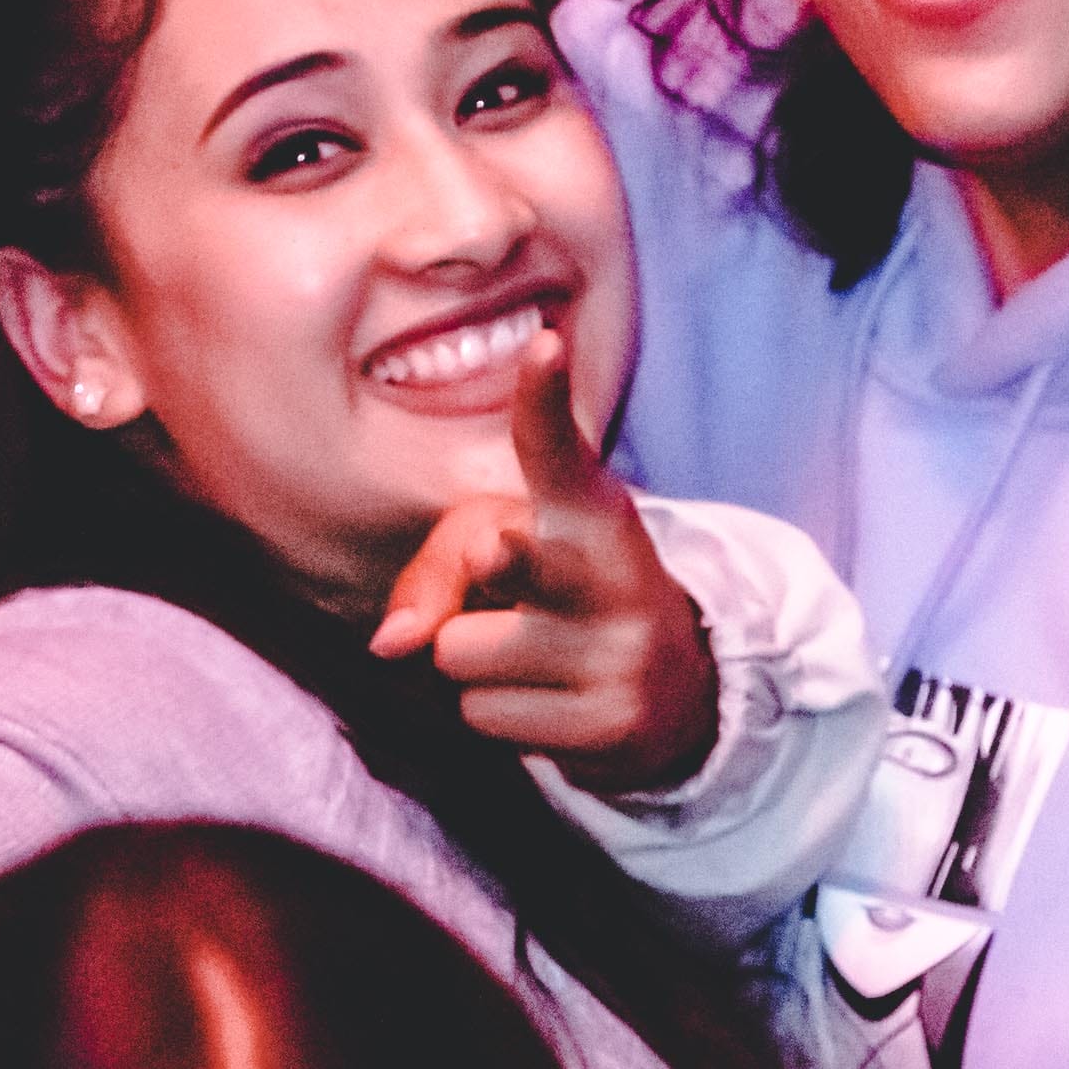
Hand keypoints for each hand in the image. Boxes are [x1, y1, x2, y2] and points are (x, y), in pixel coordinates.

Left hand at [368, 324, 716, 789]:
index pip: (557, 449)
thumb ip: (435, 573)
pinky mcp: (610, 725)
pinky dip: (500, 715)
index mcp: (588, 511)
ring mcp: (618, 651)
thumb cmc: (562, 601)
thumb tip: (391, 646)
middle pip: (512, 562)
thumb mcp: (506, 556)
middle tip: (493, 555)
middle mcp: (611, 572)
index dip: (545, 399)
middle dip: (495, 564)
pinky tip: (552, 702)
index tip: (543, 344)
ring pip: (460, 656)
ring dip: (475, 667)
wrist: (678, 692)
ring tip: (534, 660)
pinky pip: (484, 718)